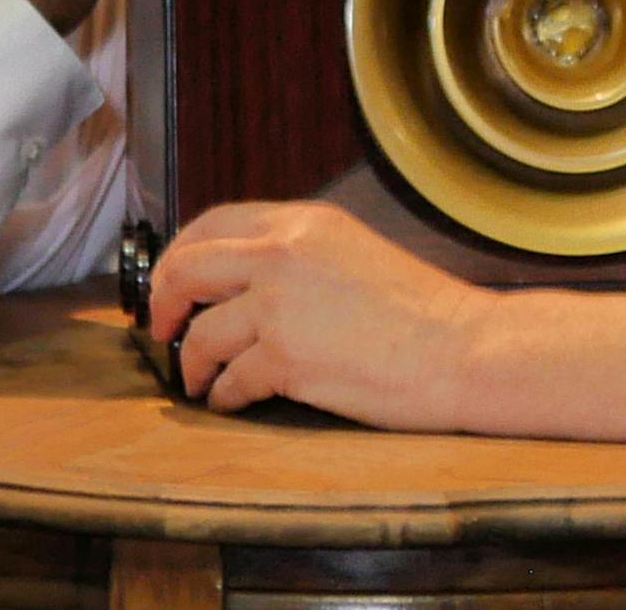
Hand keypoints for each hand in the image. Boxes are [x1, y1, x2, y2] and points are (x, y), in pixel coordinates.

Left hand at [149, 201, 484, 422]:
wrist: (463, 349)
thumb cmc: (421, 312)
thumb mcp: (354, 253)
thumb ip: (299, 256)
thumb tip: (243, 281)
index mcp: (304, 222)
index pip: (213, 223)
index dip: (181, 256)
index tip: (173, 283)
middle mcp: (284, 254)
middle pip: (187, 269)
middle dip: (163, 302)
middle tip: (162, 329)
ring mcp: (280, 305)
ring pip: (200, 334)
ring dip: (193, 363)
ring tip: (202, 381)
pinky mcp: (284, 357)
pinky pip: (229, 381)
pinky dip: (225, 396)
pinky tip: (235, 401)